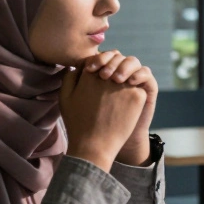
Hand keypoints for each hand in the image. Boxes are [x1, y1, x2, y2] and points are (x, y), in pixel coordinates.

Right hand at [60, 55, 147, 171]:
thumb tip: (77, 66)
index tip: (100, 73)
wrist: (94, 145)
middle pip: (117, 60)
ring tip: (121, 87)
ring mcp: (124, 85)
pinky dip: (135, 90)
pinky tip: (128, 101)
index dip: (100, 63)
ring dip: (127, 75)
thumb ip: (70, 77)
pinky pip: (139, 85)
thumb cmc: (77, 123)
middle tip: (114, 78)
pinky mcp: (137, 96)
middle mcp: (108, 76)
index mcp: (90, 74)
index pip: (99, 57)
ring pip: (130, 71)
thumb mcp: (65, 97)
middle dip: (116, 65)